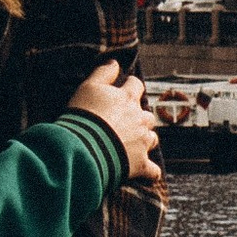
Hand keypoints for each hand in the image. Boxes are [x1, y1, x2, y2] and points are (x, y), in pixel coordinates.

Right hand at [70, 60, 158, 181]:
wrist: (84, 148)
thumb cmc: (84, 116)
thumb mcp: (88, 87)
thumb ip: (103, 73)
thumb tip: (115, 62)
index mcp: (127, 99)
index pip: (136, 86)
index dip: (131, 86)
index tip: (125, 89)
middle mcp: (140, 119)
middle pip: (147, 115)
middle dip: (139, 117)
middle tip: (126, 121)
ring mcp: (142, 143)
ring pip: (152, 139)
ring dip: (145, 140)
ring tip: (134, 144)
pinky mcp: (140, 165)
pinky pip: (152, 171)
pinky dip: (151, 172)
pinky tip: (148, 173)